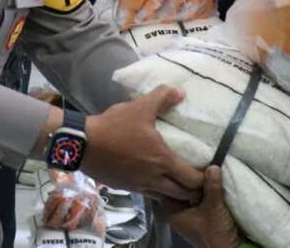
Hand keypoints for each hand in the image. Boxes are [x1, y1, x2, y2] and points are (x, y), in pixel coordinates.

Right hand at [83, 86, 204, 202]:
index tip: (206, 171)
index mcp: (163, 161)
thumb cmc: (114, 127)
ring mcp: (138, 186)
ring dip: (174, 192)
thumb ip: (162, 98)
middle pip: (182, 194)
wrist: (82, 144)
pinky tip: (151, 179)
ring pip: (165, 198)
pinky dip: (155, 191)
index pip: (192, 179)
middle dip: (192, 190)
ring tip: (175, 182)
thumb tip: (180, 92)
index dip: (203, 179)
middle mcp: (154, 179)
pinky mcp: (125, 188)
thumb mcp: (139, 107)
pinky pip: (147, 194)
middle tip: (195, 179)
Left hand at [162, 166, 240, 247]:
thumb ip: (212, 186)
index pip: (165, 188)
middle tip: (190, 161)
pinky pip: (195, 199)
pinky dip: (199, 192)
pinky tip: (206, 181)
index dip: (172, 174)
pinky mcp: (198, 217)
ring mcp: (187, 215)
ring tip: (199, 167)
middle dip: (184, 178)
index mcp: (172, 212)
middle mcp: (176, 213)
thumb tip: (213, 166)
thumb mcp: (214, 207)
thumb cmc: (215, 232)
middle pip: (176, 190)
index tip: (178, 161)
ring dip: (194, 185)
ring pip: (186, 194)